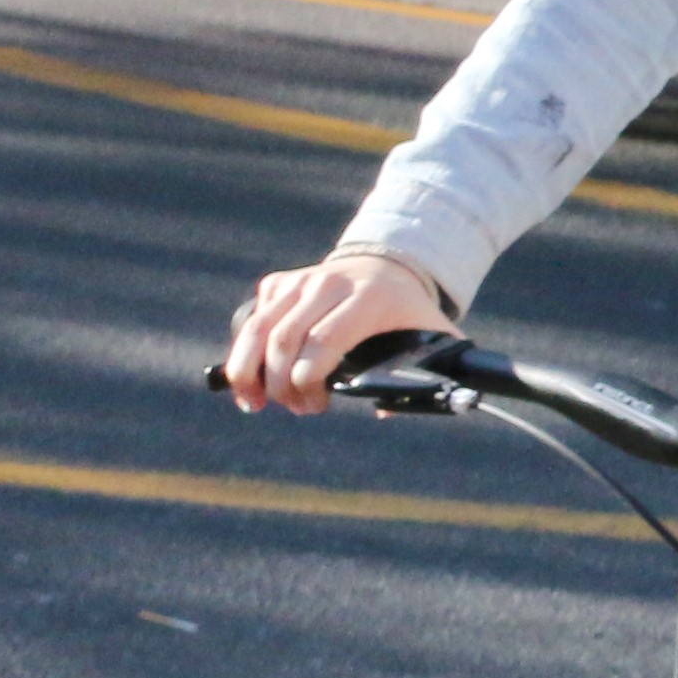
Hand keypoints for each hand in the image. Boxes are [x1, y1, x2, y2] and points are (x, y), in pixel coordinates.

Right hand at [226, 251, 450, 414]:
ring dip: (248, 373)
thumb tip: (387, 409)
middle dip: (282, 384)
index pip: (324, 340)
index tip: (316, 404)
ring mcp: (300, 280)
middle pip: (285, 339)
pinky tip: (252, 384)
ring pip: (257, 331)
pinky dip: (244, 356)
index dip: (308, 378)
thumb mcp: (433, 336)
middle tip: (299, 408)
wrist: (387, 269)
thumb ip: (433, 371)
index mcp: (369, 297)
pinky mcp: (278, 283)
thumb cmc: (409, 314)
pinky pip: (252, 324)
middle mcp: (329, 283)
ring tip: (256, 404)